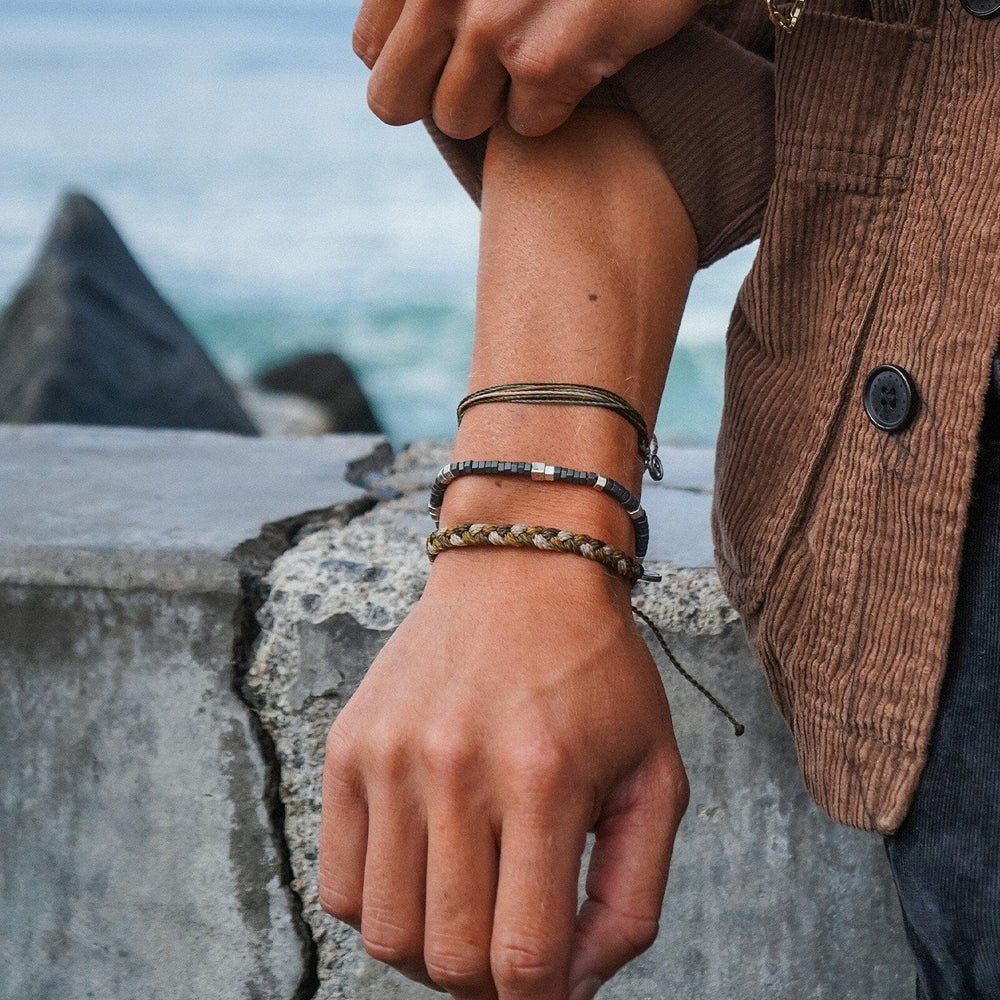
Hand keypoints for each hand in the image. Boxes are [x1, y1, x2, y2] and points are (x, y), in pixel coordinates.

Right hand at [319, 548, 688, 998]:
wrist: (521, 572)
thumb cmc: (598, 674)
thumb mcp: (653, 776)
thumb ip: (631, 897)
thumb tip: (573, 988)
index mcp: (543, 779)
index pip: (524, 958)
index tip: (551, 978)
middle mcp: (455, 768)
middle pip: (449, 959)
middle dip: (487, 984)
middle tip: (511, 944)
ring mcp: (390, 756)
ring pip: (384, 932)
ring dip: (430, 950)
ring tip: (465, 907)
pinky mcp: (348, 746)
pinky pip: (338, 882)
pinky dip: (378, 905)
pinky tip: (421, 870)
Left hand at [353, 0, 705, 139]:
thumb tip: (383, 55)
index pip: (370, 51)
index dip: (412, 66)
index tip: (451, 56)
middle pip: (394, 103)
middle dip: (440, 98)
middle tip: (488, 78)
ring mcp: (492, 23)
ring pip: (459, 122)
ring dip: (501, 105)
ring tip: (543, 54)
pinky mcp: (547, 60)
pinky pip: (526, 128)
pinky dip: (558, 108)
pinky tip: (586, 57)